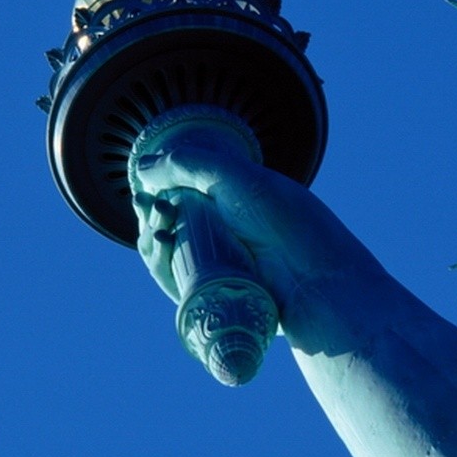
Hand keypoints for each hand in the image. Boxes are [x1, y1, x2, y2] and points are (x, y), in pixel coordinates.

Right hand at [131, 146, 377, 318]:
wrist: (314, 277)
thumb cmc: (283, 222)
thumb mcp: (236, 178)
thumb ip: (188, 164)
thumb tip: (142, 167)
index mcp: (235, 201)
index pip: (184, 192)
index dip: (159, 189)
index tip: (147, 188)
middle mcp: (225, 232)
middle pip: (169, 222)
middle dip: (152, 213)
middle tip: (152, 207)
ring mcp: (218, 263)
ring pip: (167, 251)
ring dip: (151, 237)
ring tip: (158, 228)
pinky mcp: (213, 293)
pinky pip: (175, 280)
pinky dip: (160, 264)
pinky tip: (159, 247)